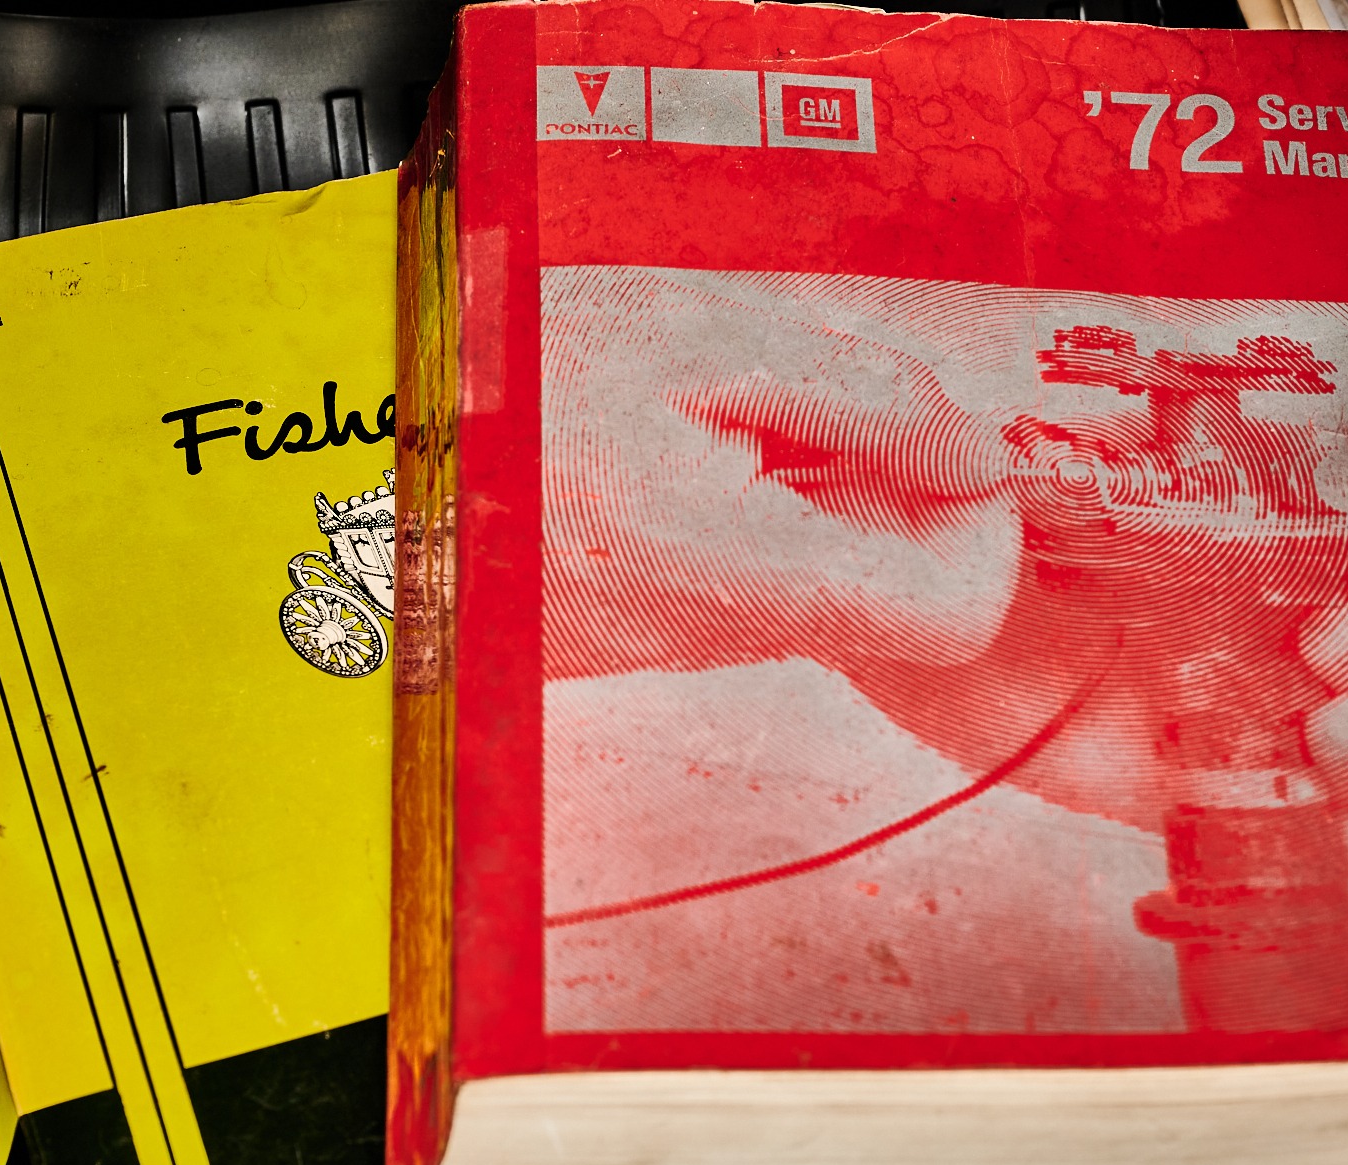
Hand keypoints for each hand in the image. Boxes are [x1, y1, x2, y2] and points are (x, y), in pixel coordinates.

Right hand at [541, 269, 1021, 679]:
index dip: (986, 525)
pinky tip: (689, 442)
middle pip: (900, 590)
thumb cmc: (507, 394)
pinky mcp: (659, 628)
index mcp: (749, 568)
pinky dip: (754, 500)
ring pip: (830, 575)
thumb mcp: (697, 341)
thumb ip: (860, 397)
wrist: (360, 478)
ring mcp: (693, 640)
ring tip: (731, 412)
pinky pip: (757, 572)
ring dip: (815, 481)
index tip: (950, 450)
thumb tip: (972, 450)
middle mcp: (732, 630)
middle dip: (892, 481)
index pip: (961, 617)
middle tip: (819, 399)